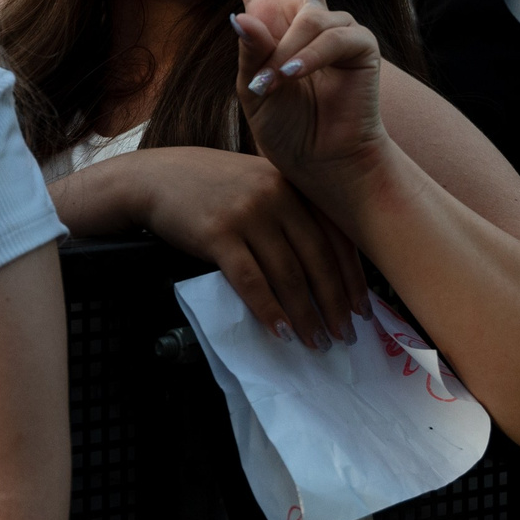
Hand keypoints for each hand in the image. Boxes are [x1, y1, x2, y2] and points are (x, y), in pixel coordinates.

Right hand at [117, 147, 365, 347]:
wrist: (157, 178)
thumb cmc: (210, 187)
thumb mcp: (258, 184)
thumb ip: (290, 211)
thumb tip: (324, 267)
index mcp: (292, 185)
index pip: (335, 236)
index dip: (352, 277)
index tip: (362, 309)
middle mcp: (276, 196)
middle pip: (317, 259)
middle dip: (334, 303)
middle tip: (344, 335)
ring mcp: (247, 214)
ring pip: (288, 275)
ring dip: (306, 315)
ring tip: (316, 342)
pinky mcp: (218, 234)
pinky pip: (251, 281)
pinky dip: (269, 311)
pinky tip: (281, 332)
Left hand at [231, 0, 389, 195]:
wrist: (324, 166)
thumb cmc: (287, 132)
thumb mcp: (251, 91)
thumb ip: (247, 52)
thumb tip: (240, 14)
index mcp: (273, 16)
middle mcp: (306, 12)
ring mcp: (335, 26)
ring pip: (305, 18)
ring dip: (283, 55)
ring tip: (274, 88)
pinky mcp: (359, 46)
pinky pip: (328, 39)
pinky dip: (304, 61)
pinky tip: (288, 81)